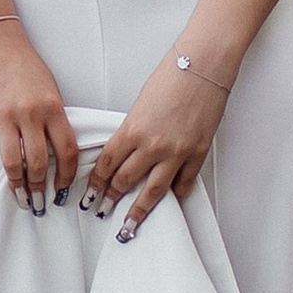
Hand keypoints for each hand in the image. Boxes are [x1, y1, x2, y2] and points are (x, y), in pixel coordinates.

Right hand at [0, 14, 78, 210]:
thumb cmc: (24, 66)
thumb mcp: (49, 90)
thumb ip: (52, 121)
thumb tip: (54, 158)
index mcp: (52, 107)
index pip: (67, 151)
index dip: (66, 176)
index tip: (62, 190)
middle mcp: (29, 112)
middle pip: (38, 164)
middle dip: (39, 190)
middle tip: (39, 205)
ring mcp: (2, 113)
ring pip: (12, 162)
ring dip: (17, 185)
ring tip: (19, 197)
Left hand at [84, 50, 225, 239]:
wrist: (203, 66)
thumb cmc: (171, 77)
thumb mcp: (140, 104)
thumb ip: (132, 131)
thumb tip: (126, 152)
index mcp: (132, 129)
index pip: (107, 165)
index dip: (96, 184)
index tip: (89, 195)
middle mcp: (152, 145)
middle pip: (125, 181)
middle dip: (110, 200)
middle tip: (101, 212)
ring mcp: (177, 152)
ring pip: (153, 191)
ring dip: (138, 211)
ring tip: (128, 226)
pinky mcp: (198, 153)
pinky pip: (183, 183)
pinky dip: (175, 194)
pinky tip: (169, 202)